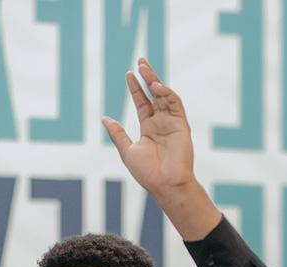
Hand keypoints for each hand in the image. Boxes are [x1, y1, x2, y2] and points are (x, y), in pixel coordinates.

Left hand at [102, 58, 219, 239]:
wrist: (165, 185)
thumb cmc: (147, 173)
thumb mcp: (127, 150)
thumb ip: (117, 134)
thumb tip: (104, 119)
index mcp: (149, 128)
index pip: (142, 102)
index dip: (136, 88)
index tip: (128, 75)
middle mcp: (161, 123)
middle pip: (154, 94)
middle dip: (147, 77)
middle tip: (140, 61)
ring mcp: (172, 123)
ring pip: (164, 96)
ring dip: (155, 80)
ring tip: (144, 68)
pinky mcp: (181, 125)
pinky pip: (175, 104)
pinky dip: (166, 93)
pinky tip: (155, 86)